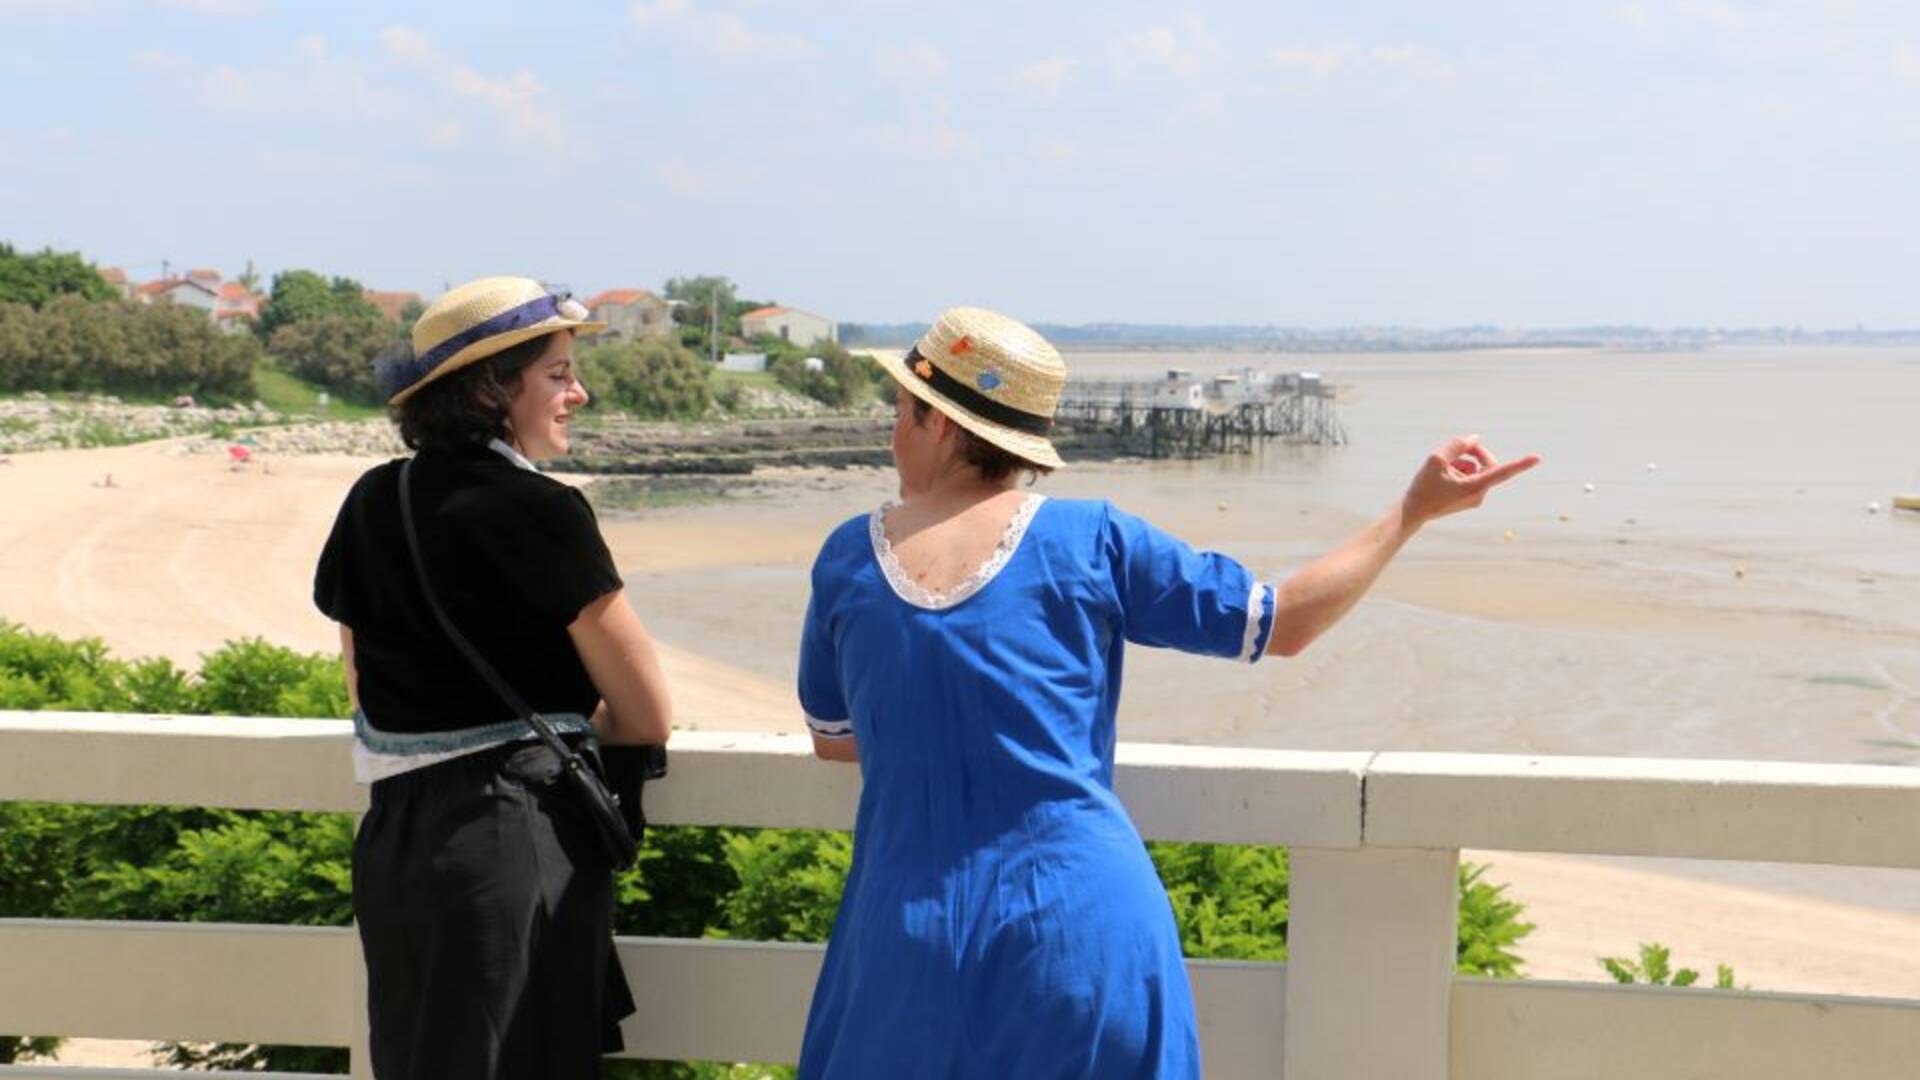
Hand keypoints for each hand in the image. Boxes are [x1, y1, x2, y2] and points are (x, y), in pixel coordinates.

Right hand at [1401, 435, 1539, 525]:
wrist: (1413, 512)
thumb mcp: (1436, 460)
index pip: (1502, 472)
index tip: (1537, 458)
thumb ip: (1457, 445)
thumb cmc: (1422, 487)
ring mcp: (1475, 497)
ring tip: (1442, 468)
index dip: (1520, 464)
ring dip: (1462, 461)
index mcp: (1474, 487)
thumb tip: (1475, 438)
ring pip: (1477, 469)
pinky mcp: (1469, 498)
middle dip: (1475, 452)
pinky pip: (1472, 476)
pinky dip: (1460, 470)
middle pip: (1488, 464)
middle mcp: (1479, 494)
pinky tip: (1443, 476)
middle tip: (1459, 445)